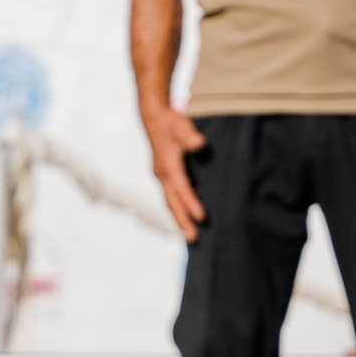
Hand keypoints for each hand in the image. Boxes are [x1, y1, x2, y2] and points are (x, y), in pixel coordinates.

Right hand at [142, 104, 208, 241]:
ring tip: (189, 233)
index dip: (192, 203)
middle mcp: (162, 175)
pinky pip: (171, 195)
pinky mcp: (164, 174)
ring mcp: (161, 176)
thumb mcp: (182, 125)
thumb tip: (199, 145)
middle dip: (182, 221)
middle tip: (194, 239)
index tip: (202, 218)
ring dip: (179, 217)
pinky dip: (178, 206)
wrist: (154, 117)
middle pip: (172, 203)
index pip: (182, 189)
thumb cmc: (171, 122)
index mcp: (168, 166)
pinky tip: (189, 211)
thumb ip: (190, 136)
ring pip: (170, 201)